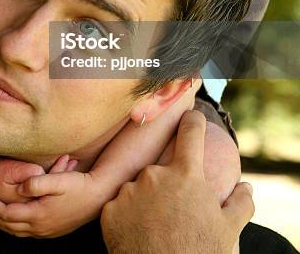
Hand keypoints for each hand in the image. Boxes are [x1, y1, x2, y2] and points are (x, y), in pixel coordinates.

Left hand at [0, 154, 105, 237]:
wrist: (98, 196)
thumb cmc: (79, 186)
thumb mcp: (58, 179)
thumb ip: (36, 183)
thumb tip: (19, 187)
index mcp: (39, 214)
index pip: (6, 214)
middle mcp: (40, 227)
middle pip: (7, 225)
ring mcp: (46, 231)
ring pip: (15, 231)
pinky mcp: (51, 230)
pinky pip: (25, 232)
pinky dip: (12, 225)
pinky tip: (11, 217)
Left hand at [101, 110, 253, 253]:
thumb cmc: (199, 252)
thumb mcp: (227, 230)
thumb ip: (239, 203)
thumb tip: (246, 187)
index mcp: (186, 174)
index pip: (190, 131)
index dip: (192, 121)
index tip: (192, 116)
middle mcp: (155, 174)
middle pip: (162, 167)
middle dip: (168, 183)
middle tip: (175, 209)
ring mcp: (130, 190)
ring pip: (140, 186)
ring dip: (147, 199)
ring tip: (156, 225)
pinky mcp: (110, 209)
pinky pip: (120, 205)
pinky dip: (128, 215)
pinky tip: (138, 232)